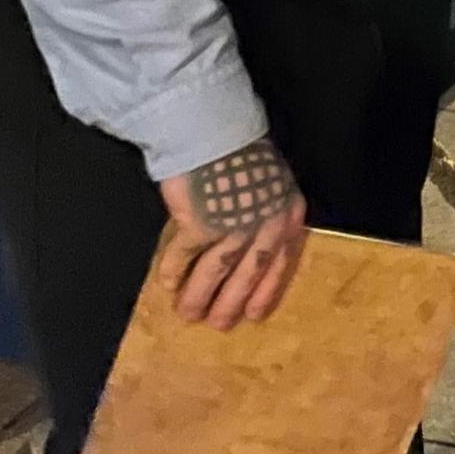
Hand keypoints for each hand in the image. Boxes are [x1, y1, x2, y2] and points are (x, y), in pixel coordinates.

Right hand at [155, 136, 307, 325]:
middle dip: (231, 302)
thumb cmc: (243, 148)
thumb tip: (251, 235)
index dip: (266, 291)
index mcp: (287, 214)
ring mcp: (232, 228)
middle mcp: (265, 226)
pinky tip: (167, 284)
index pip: (280, 262)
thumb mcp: (271, 178)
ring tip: (188, 315)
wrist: (216, 129)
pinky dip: (174, 271)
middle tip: (218, 325)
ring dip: (200, 295)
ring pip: (215, 272)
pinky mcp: (198, 227)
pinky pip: (183, 256)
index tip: (254, 316)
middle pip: (247, 273)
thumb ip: (266, 207)